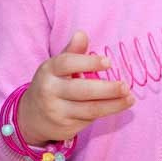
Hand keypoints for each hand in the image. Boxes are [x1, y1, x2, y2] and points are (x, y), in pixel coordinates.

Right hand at [18, 31, 133, 143]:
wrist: (31, 118)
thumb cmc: (51, 85)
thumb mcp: (56, 67)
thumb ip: (72, 52)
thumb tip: (82, 34)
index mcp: (48, 70)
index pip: (67, 64)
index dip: (88, 62)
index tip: (109, 62)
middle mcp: (50, 91)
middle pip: (81, 90)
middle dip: (106, 89)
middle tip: (125, 86)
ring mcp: (57, 111)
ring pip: (89, 109)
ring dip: (113, 104)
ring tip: (130, 99)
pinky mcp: (66, 126)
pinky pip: (89, 119)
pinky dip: (106, 112)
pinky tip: (119, 105)